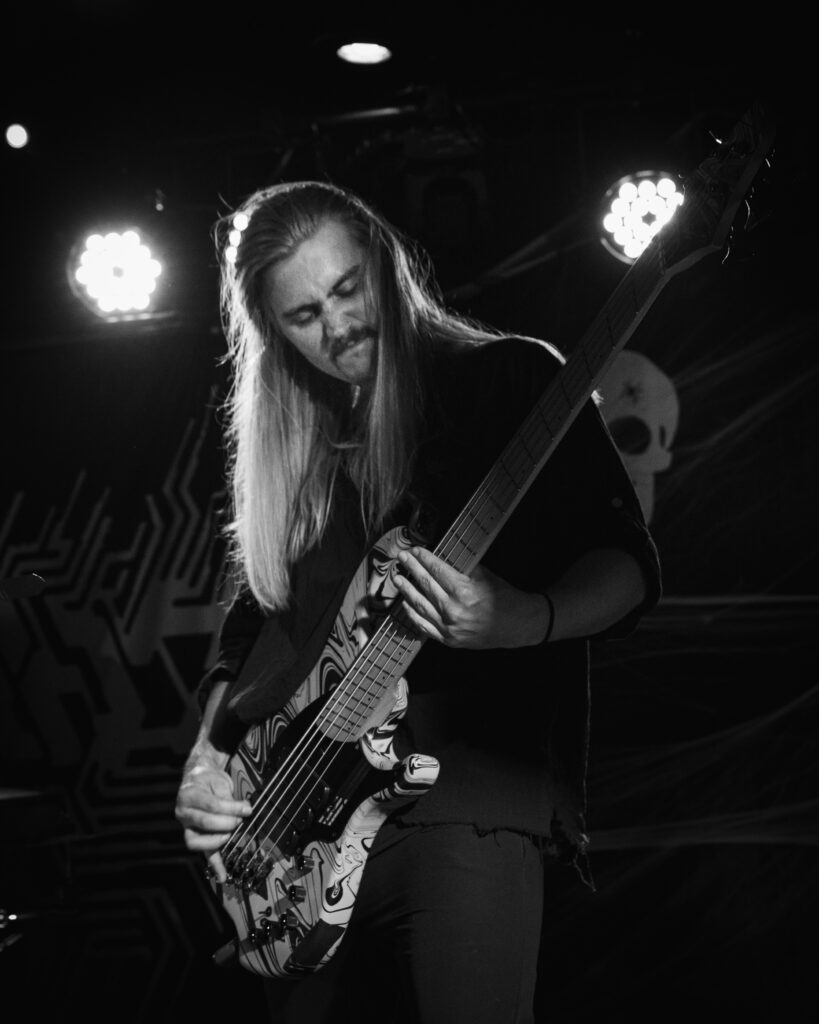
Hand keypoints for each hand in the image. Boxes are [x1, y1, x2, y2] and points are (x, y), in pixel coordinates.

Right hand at [175, 761, 250, 880]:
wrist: (197, 778)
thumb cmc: (209, 780)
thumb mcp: (218, 781)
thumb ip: (228, 797)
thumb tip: (244, 810)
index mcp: (188, 795)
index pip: (212, 805)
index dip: (232, 808)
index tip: (247, 809)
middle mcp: (183, 813)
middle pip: (205, 823)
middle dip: (227, 822)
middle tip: (240, 819)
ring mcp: (187, 827)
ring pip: (196, 841)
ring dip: (217, 840)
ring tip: (230, 834)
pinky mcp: (195, 837)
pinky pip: (203, 852)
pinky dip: (214, 864)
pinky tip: (223, 876)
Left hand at [392, 546, 550, 648]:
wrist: (518, 625)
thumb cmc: (504, 598)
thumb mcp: (485, 576)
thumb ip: (463, 567)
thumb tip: (442, 557)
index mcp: (464, 591)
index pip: (437, 570)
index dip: (424, 558)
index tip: (415, 550)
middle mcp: (454, 610)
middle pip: (425, 585)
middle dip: (411, 569)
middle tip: (402, 558)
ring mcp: (450, 627)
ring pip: (420, 605)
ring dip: (406, 590)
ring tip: (397, 578)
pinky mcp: (449, 640)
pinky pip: (424, 626)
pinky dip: (413, 614)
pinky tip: (406, 604)